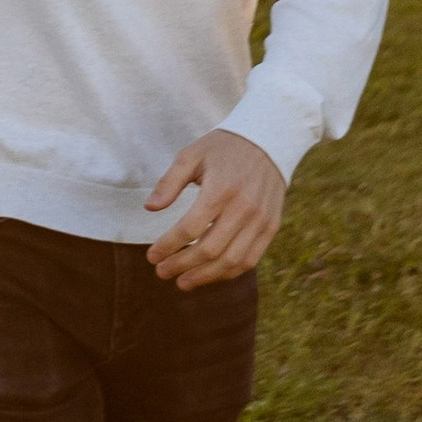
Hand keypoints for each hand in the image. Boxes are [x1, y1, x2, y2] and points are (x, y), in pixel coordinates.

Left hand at [143, 130, 283, 287]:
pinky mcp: (271, 227)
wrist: (268, 139)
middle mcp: (244, 208)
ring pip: (231, 261)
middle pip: (210, 249)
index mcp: (220, 189)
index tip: (152, 256)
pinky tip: (209, 275)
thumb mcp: (191, 155)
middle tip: (161, 272)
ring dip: (204, 276)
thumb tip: (150, 208)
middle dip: (182, 265)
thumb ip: (169, 182)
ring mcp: (260, 220)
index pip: (190, 228)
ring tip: (182, 282)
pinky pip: (250, 259)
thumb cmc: (223, 148)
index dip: (168, 246)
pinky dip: (228, 272)